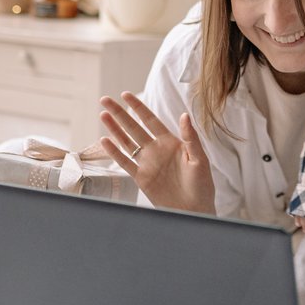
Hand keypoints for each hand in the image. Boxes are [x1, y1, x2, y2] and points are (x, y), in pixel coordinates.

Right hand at [99, 92, 215, 214]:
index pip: (150, 120)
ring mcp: (147, 163)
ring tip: (103, 115)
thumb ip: (190, 138)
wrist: (194, 210)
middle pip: (134, 127)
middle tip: (105, 100)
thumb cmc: (202, 185)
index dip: (137, 107)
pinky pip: (125, 163)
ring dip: (115, 129)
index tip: (125, 94)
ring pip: (126, 142)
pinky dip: (114, 152)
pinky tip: (105, 140)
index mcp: (171, 142)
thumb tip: (184, 115)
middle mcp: (156, 150)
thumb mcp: (200, 159)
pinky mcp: (141, 178)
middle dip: (119, 113)